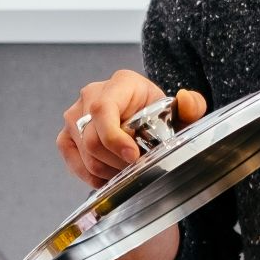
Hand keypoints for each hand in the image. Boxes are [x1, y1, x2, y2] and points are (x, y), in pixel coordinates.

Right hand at [58, 70, 208, 186]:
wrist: (144, 118)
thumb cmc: (159, 114)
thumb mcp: (180, 112)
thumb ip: (192, 106)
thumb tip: (186, 99)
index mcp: (120, 83)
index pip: (103, 110)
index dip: (114, 137)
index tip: (133, 157)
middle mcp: (91, 95)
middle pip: (92, 139)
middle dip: (117, 161)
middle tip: (137, 168)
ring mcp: (75, 115)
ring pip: (85, 154)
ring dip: (108, 170)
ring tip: (127, 170)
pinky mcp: (66, 135)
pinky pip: (73, 161)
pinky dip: (92, 175)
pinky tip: (110, 175)